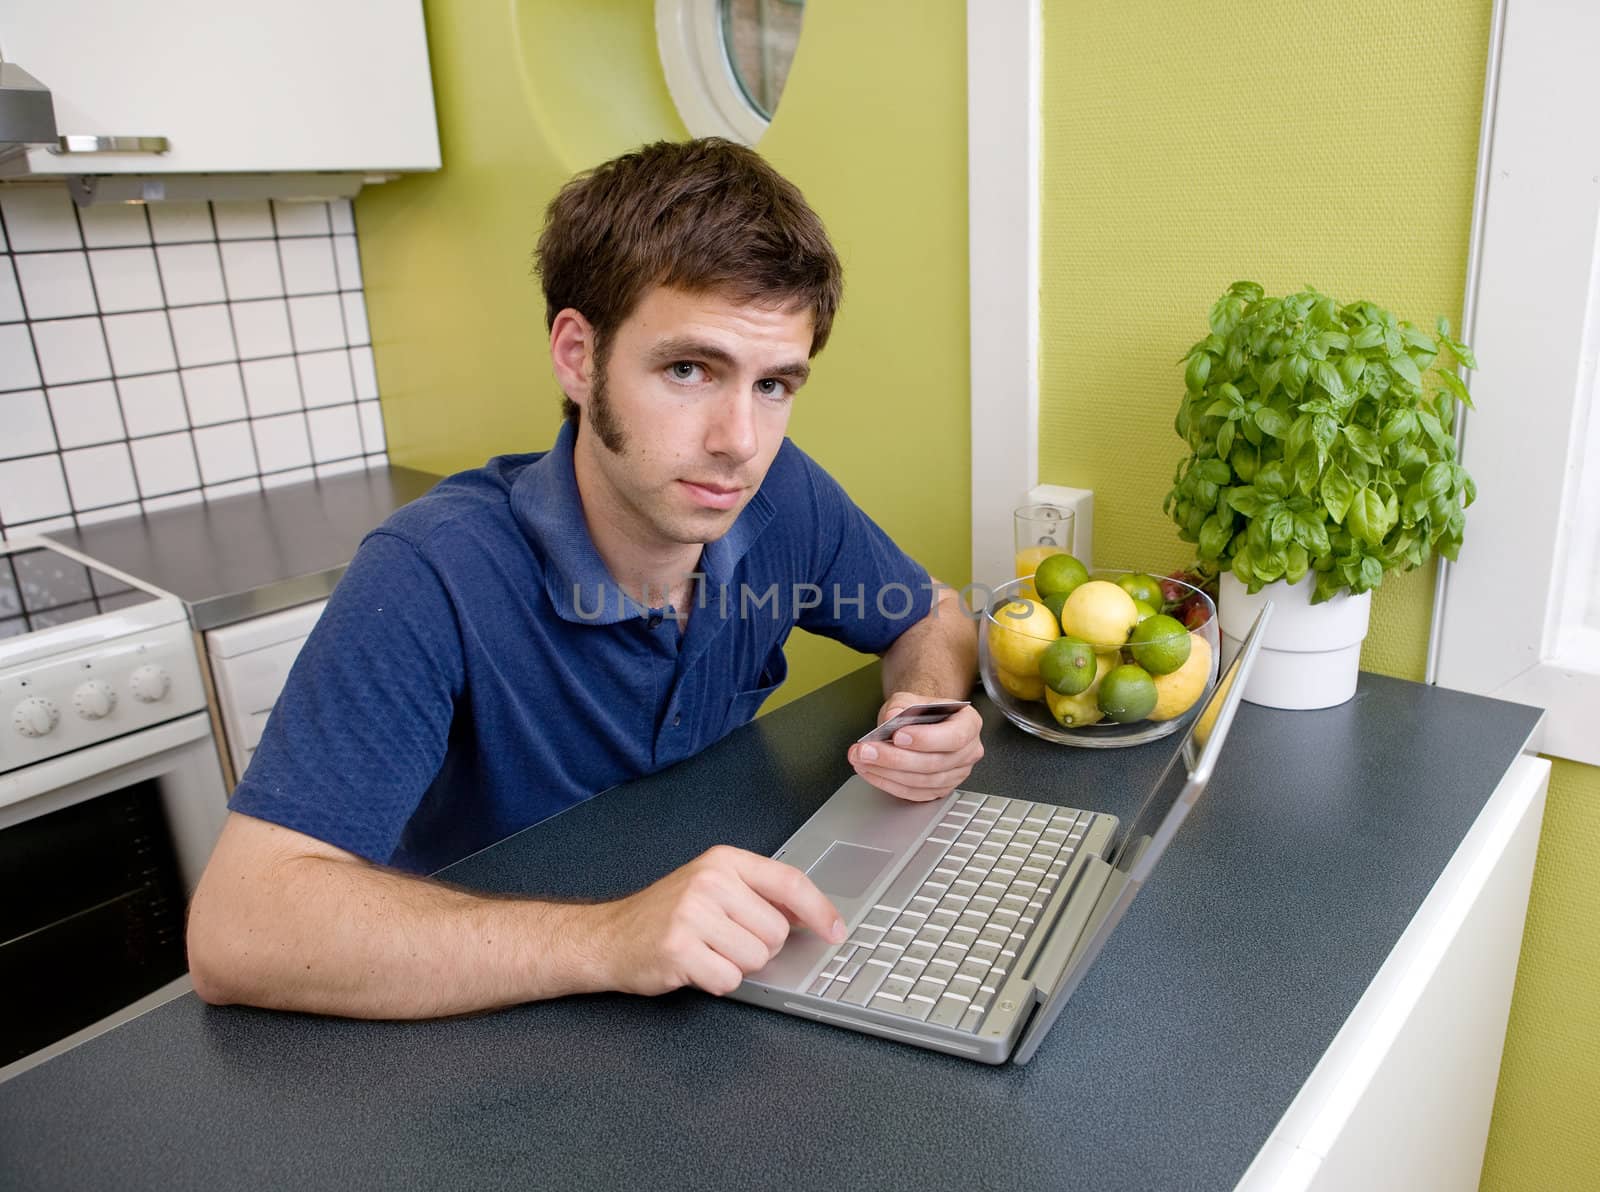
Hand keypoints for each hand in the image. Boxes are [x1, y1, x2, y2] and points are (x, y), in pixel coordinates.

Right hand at [592, 846, 844, 996]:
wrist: (609, 937)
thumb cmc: (666, 915)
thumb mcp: (712, 888)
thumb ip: (758, 895)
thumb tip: (810, 915)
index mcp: (723, 861)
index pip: (789, 882)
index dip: (820, 910)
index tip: (836, 931)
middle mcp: (709, 881)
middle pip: (777, 932)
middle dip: (759, 947)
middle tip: (725, 941)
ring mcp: (692, 914)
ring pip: (757, 959)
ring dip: (737, 966)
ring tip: (707, 952)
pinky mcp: (678, 949)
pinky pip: (728, 979)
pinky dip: (716, 982)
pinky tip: (694, 966)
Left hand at [847, 691, 984, 802]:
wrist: (921, 723)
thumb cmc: (921, 711)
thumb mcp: (910, 699)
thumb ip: (901, 704)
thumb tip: (891, 716)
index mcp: (969, 724)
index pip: (954, 737)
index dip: (926, 739)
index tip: (898, 736)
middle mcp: (968, 752)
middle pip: (934, 763)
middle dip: (895, 758)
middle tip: (867, 750)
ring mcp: (956, 774)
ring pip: (922, 781)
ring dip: (887, 772)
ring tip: (863, 759)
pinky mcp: (940, 790)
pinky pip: (914, 793)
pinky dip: (888, 784)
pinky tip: (871, 772)